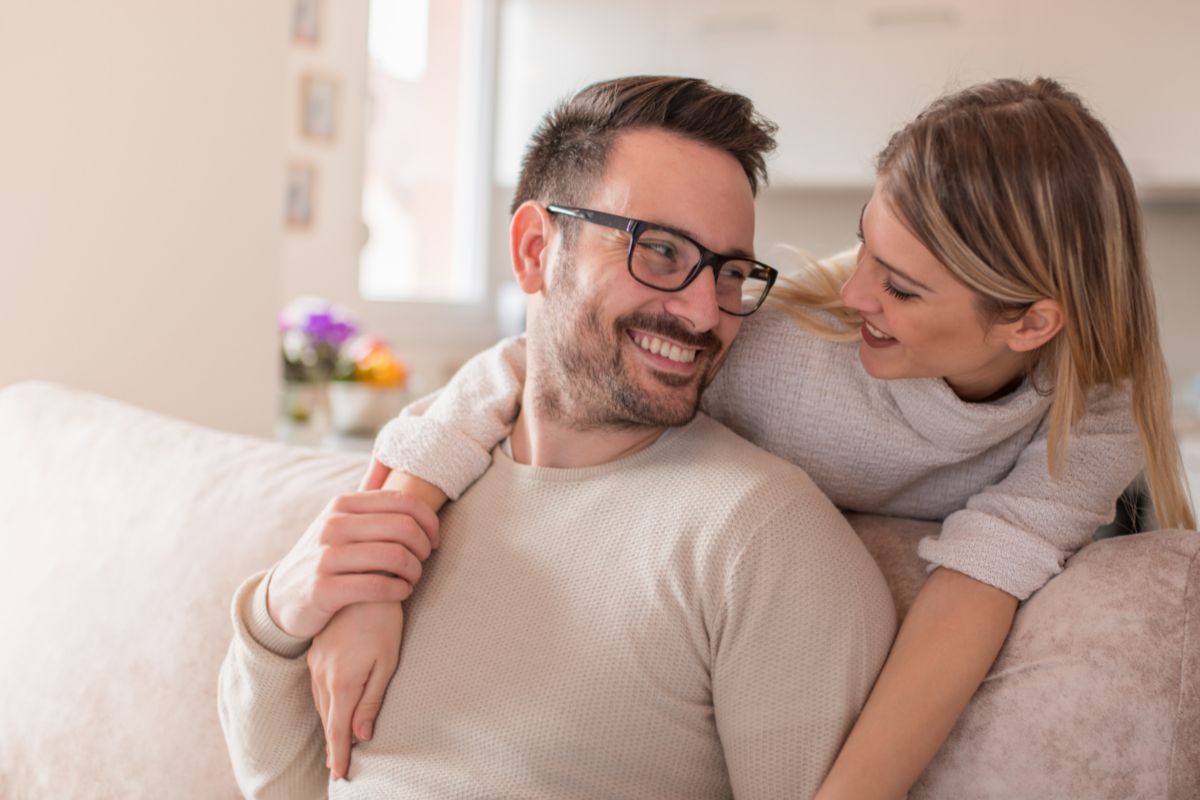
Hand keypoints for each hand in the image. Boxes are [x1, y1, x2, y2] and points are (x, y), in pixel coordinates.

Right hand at [266, 461, 439, 639]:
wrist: (283, 596)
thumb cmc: (326, 554)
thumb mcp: (339, 519)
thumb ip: (364, 493)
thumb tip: (384, 456)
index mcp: (342, 504)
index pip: (403, 502)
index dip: (430, 521)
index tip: (434, 540)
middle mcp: (332, 525)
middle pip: (404, 528)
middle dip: (424, 547)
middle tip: (423, 561)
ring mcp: (325, 557)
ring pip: (394, 557)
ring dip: (414, 571)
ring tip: (412, 579)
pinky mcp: (322, 590)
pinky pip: (377, 586)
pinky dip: (399, 590)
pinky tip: (401, 592)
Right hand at [309, 601, 404, 779]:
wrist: (361, 582)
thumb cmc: (383, 622)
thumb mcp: (386, 661)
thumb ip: (371, 699)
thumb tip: (362, 735)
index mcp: (341, 682)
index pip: (338, 729)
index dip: (339, 754)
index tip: (340, 776)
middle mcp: (322, 676)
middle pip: (327, 720)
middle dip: (332, 745)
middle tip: (336, 769)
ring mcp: (315, 664)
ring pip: (320, 705)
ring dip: (327, 726)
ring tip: (334, 747)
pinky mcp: (315, 653)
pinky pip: (317, 689)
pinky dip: (324, 706)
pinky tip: (330, 710)